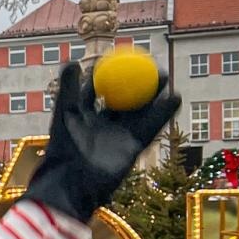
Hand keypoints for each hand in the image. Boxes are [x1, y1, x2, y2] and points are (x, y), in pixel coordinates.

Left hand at [24, 61, 179, 222]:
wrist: (75, 181)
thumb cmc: (65, 147)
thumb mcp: (65, 114)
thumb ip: (68, 88)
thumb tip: (72, 60)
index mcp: (84, 114)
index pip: (99, 89)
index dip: (111, 73)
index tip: (122, 57)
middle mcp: (103, 123)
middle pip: (124, 97)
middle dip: (138, 81)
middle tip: (149, 65)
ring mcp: (119, 135)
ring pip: (140, 111)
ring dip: (154, 95)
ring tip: (165, 78)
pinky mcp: (133, 147)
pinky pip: (151, 126)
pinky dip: (163, 113)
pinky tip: (173, 99)